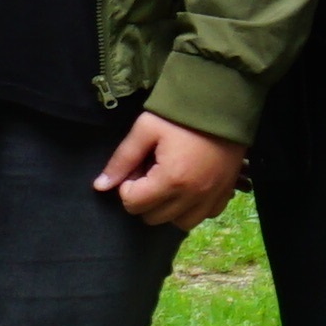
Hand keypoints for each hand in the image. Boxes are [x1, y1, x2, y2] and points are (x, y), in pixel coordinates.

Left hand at [94, 112, 247, 231]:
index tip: (136, 167)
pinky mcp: (226, 194)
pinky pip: (204, 216)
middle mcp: (192, 196)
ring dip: (167, 208)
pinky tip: (188, 188)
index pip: (133, 204)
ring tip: (168, 182)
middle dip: (144, 198)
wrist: (223, 102)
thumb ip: (121, 160)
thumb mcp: (145, 130)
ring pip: (178, 223)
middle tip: (150, 172)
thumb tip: (100, 186)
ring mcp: (212, 198)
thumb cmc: (180, 115)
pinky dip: (192, 208)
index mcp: (170, 180)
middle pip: (152, 217)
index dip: (127, 186)